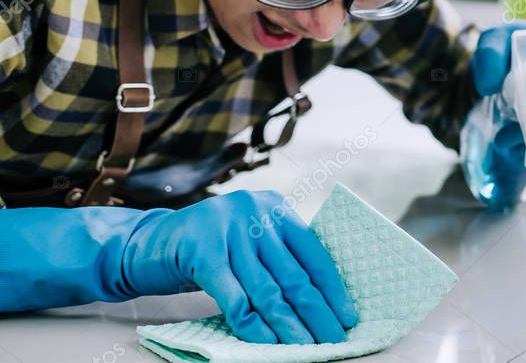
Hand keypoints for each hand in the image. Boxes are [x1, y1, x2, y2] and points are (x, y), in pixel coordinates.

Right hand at [124, 190, 356, 343]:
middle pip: (294, 274)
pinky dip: (252, 324)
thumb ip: (278, 256)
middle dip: (316, 312)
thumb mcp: (249, 240)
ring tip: (304, 347)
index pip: (313, 252)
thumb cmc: (209, 248)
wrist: (148, 243)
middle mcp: (255, 213)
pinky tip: (266, 342)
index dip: (332, 288)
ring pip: (267, 289)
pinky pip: (234, 297)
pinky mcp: (202, 251)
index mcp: (274, 208)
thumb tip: (321, 302)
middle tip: (332, 340)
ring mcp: (228, 229)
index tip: (347, 316)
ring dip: (288, 325)